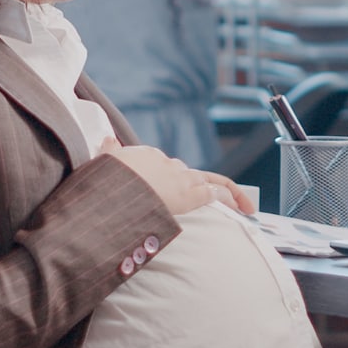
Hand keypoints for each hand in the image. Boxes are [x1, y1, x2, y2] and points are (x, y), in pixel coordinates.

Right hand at [106, 139, 255, 215]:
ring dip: (226, 192)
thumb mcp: (105, 162)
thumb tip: (107, 139)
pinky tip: (241, 208)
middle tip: (210, 198)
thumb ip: (109, 150)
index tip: (173, 189)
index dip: (170, 178)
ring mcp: (181, 177)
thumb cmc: (108, 178)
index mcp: (148, 157)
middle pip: (189, 173)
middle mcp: (168, 165)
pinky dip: (231, 198)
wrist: (117, 184)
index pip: (165, 166)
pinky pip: (216, 193)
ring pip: (209, 181)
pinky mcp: (191, 193)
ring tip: (242, 206)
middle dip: (199, 186)